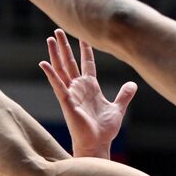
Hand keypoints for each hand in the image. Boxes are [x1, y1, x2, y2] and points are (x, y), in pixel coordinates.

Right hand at [39, 30, 136, 158]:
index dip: (85, 50)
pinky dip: (50, 74)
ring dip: (55, 54)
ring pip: (61, 69)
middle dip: (64, 47)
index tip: (83, 37)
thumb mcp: (117, 108)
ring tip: (49, 39)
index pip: (87, 64)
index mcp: (90, 87)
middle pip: (69, 62)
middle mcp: (78, 88)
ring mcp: (71, 94)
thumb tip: (133, 84)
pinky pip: (57, 85)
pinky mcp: (66, 102)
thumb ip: (124, 95)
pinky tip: (43, 63)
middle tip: (57, 31)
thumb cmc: (104, 130)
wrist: (97, 144)